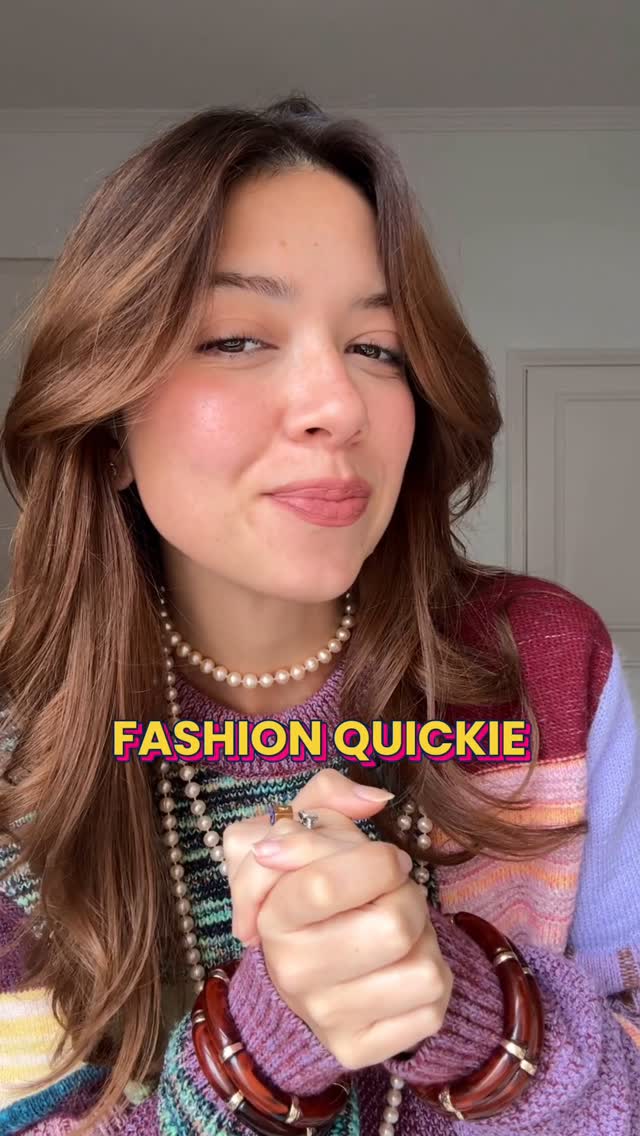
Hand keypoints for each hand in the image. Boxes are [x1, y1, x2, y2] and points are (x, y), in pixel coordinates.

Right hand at [223, 769, 453, 1068]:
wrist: (300, 971)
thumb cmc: (310, 889)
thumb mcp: (305, 828)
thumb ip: (329, 794)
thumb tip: (374, 800)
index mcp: (273, 915)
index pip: (327, 883)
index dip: (377, 862)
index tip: (388, 860)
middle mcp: (292, 971)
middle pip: (394, 923)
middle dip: (408, 897)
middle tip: (393, 896)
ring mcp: (326, 1016)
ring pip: (424, 967)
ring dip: (425, 940)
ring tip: (397, 934)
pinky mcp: (358, 1050)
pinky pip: (432, 1008)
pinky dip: (432, 981)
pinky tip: (401, 970)